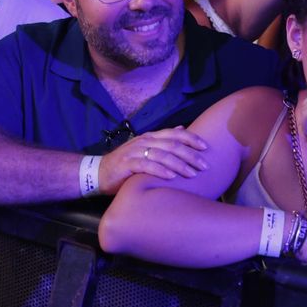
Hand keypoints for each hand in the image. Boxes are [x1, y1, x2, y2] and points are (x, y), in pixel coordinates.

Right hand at [96, 127, 210, 193]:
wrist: (99, 173)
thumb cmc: (127, 164)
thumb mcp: (146, 150)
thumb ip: (163, 141)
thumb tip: (182, 129)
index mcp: (150, 137)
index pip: (174, 134)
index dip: (191, 139)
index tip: (206, 148)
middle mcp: (144, 141)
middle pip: (172, 145)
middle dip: (190, 155)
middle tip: (205, 166)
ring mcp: (135, 151)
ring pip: (162, 155)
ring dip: (179, 164)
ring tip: (193, 174)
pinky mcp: (127, 164)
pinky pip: (146, 165)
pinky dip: (160, 170)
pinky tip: (171, 177)